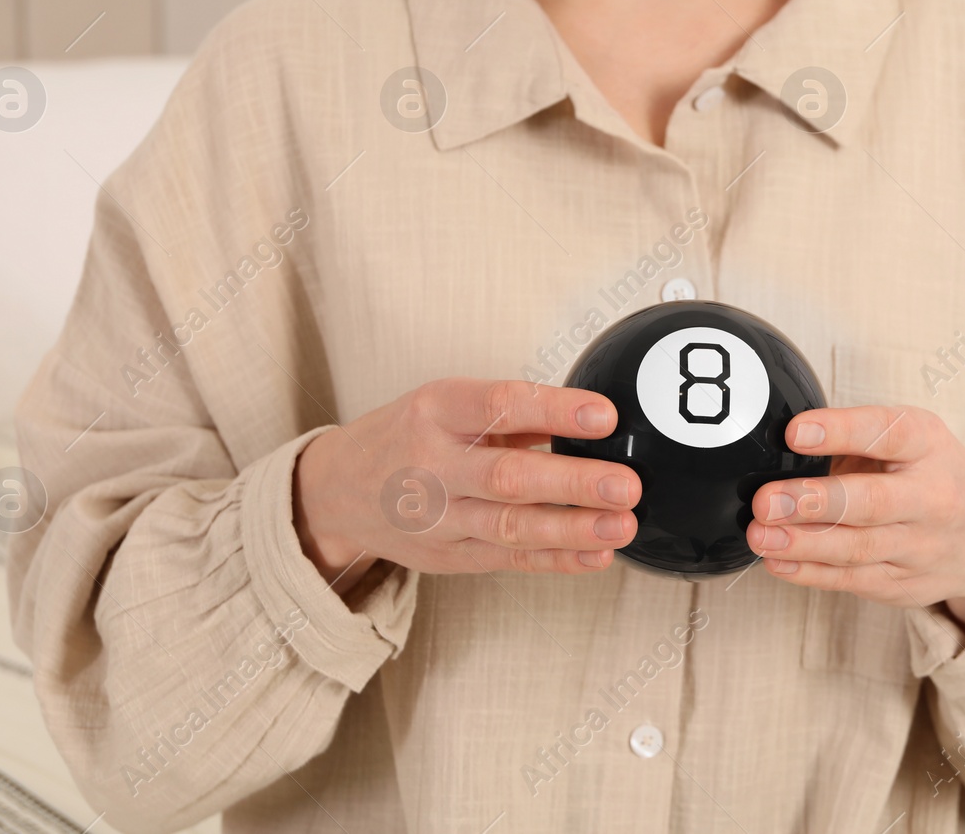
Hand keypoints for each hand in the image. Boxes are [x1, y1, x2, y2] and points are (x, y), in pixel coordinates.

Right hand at [293, 379, 640, 593]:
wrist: (338, 490)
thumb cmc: (407, 436)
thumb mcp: (445, 404)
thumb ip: (512, 412)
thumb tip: (590, 417)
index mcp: (436, 411)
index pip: (500, 405)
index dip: (554, 410)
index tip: (604, 415)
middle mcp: (433, 465)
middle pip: (507, 476)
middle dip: (572, 482)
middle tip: (626, 484)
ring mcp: (439, 518)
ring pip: (510, 526)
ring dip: (572, 529)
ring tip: (622, 524)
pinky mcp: (450, 556)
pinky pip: (509, 560)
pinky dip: (557, 559)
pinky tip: (596, 555)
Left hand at [746, 404, 964, 633]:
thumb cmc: (930, 472)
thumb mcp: (910, 438)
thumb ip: (855, 438)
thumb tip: (777, 443)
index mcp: (927, 445)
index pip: (887, 433)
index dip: (840, 431)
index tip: (795, 432)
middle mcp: (931, 497)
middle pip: (872, 503)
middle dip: (815, 502)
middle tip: (765, 500)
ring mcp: (920, 546)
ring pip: (857, 549)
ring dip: (802, 545)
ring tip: (760, 534)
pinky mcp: (904, 584)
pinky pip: (852, 580)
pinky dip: (810, 573)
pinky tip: (776, 562)